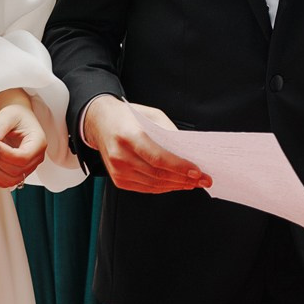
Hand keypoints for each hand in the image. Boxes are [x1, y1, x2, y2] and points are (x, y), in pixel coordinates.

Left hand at [0, 100, 47, 188]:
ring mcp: (29, 167)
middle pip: (17, 171)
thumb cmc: (16, 115)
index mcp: (38, 142)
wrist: (17, 118)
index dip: (5, 154)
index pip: (23, 157)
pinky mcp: (20, 171)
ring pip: (11, 180)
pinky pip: (6, 182)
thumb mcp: (7, 115)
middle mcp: (36, 157)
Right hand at [82, 95, 207, 193]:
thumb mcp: (151, 115)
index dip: (179, 167)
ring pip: (154, 185)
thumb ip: (169, 133)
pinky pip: (146, 188)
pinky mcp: (119, 180)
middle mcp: (120, 156)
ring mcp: (118, 171)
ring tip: (193, 183)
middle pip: (158, 174)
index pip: (158, 157)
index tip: (197, 172)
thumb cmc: (127, 117)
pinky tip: (177, 184)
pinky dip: (164, 188)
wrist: (100, 122)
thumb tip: (187, 152)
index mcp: (128, 136)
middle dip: (184, 179)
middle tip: (203, 180)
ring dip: (177, 185)